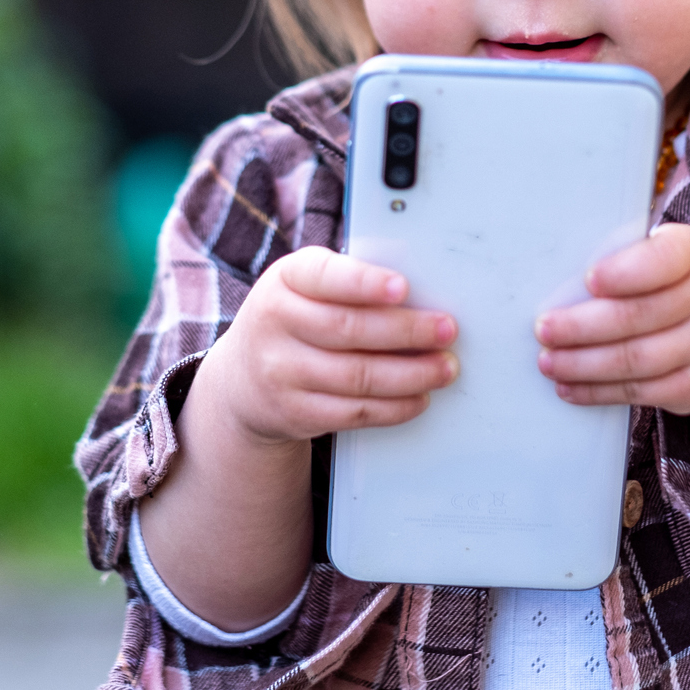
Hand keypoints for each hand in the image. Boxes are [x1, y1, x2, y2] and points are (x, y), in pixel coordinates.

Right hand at [194, 246, 459, 447]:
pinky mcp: (296, 413)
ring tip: (445, 368)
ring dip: (412, 374)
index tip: (402, 287)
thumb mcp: (303, 287)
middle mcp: (275, 323)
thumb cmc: (293, 320)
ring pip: (358, 377)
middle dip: (407, 331)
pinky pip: (354, 412)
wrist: (242, 380)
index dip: (364, 283)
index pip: (324, 277)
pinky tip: (419, 397)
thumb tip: (419, 295)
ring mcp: (282, 372)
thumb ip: (347, 282)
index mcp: (285, 280)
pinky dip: (395, 407)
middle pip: (350, 329)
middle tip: (447, 330)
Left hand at [534, 223, 689, 417]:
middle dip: (582, 326)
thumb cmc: (684, 282)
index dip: (625, 273)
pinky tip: (570, 386)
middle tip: (544, 329)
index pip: (663, 261)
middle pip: (638, 317)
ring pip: (636, 361)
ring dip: (583, 364)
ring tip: (548, 361)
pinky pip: (641, 392)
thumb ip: (631, 261)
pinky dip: (599, 392)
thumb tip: (565, 289)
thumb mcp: (672, 255)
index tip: (590, 279)